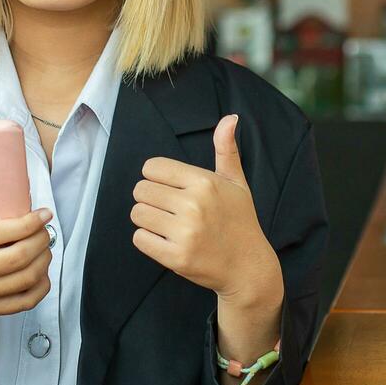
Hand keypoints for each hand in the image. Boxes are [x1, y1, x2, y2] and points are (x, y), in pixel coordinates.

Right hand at [0, 163, 52, 359]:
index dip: (23, 223)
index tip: (41, 213)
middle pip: (14, 258)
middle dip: (39, 240)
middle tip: (45, 227)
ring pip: (22, 281)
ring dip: (42, 261)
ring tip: (45, 246)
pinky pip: (20, 304)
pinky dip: (38, 288)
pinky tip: (40, 274)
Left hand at [129, 114, 280, 306]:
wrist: (248, 267)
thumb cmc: (240, 221)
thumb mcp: (237, 183)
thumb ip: (226, 150)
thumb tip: (230, 118)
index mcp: (205, 182)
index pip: (152, 167)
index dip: (157, 177)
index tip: (171, 189)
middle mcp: (194, 205)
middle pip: (140, 189)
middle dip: (151, 199)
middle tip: (170, 210)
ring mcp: (185, 233)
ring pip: (137, 213)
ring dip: (147, 220)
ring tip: (168, 225)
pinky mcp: (176, 257)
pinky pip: (140, 239)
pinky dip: (148, 240)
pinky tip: (167, 241)